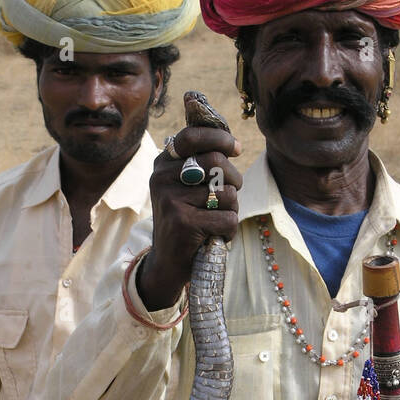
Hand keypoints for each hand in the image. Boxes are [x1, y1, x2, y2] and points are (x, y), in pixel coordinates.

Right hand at [137, 125, 242, 310]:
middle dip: (235, 179)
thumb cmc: (186, 220)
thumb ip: (201, 164)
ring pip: (227, 194)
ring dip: (232, 210)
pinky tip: (215, 237)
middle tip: (233, 193)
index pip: (192, 136)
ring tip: (217, 220)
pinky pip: (228, 219)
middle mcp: (162, 178)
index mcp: (163, 164)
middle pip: (216, 162)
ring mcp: (171, 200)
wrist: (167, 262)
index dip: (220, 138)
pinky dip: (229, 231)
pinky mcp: (183, 223)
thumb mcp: (185, 187)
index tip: (236, 148)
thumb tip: (232, 144)